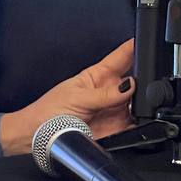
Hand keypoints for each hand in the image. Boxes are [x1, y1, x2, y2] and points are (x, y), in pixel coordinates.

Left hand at [1, 39, 134, 154]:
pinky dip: (141, 124)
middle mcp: (108, 92)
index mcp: (97, 76)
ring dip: (143, 102)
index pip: (120, 57)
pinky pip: (135, 127)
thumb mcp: (76, 97)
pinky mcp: (116, 131)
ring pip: (138, 103)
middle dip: (143, 78)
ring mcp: (113, 111)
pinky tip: (138, 119)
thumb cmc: (47, 112)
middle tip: (144, 80)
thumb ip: (104, 94)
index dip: (133, 47)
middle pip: (134, 80)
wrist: (36, 139)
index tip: (144, 41)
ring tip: (138, 102)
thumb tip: (129, 85)